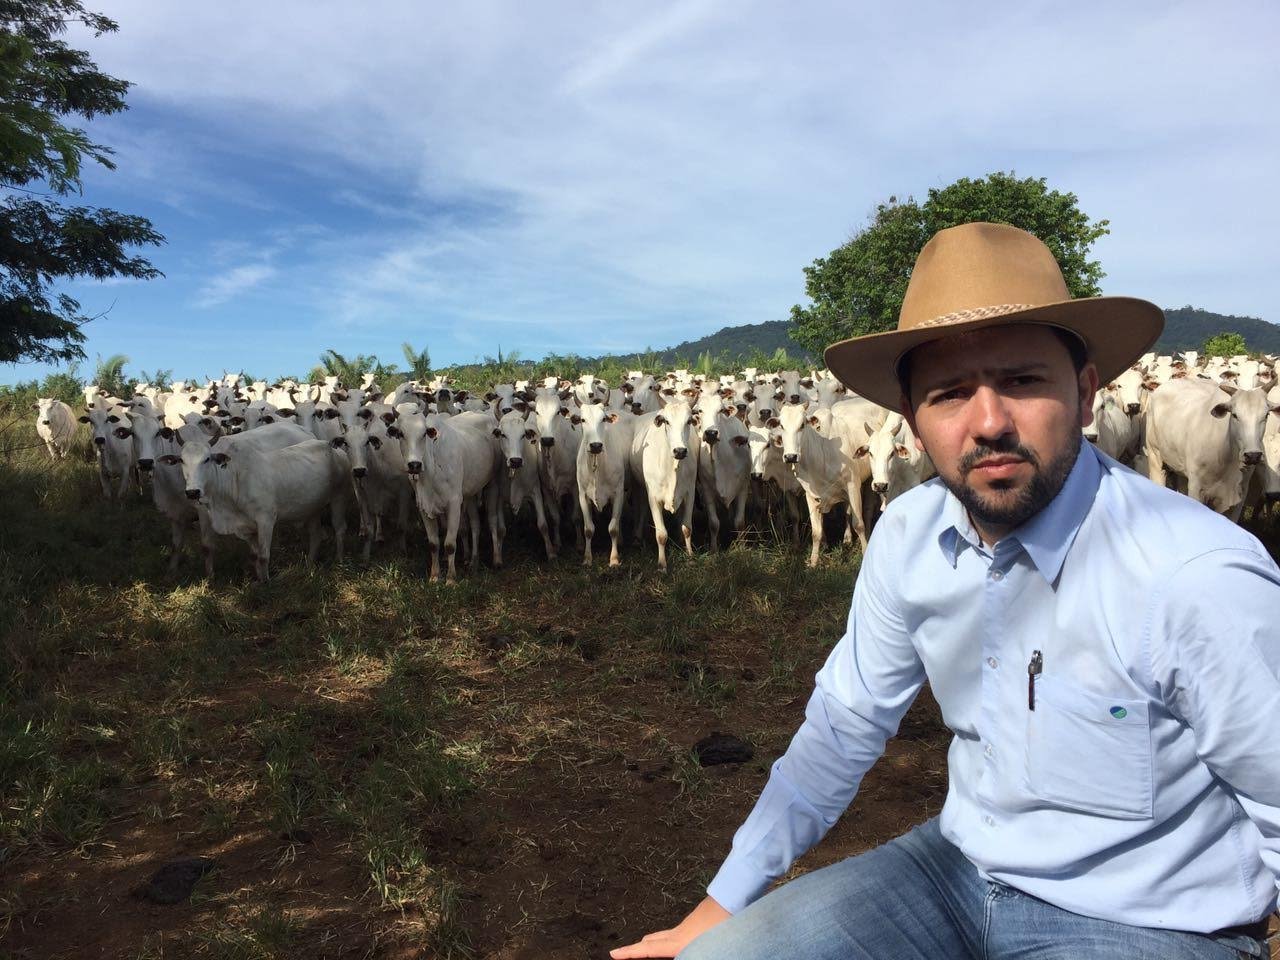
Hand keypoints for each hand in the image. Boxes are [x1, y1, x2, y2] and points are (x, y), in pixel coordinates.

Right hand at [609, 895, 731, 957]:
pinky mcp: (696, 922)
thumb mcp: (707, 949)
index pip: (648, 948)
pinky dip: (668, 939)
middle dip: (638, 947)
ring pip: (664, 935)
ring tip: (648, 949)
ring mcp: (687, 925)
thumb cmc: (723, 924)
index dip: (629, 952)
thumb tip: (671, 949)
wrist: (734, 899)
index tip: (614, 953)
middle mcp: (679, 932)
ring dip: (653, 943)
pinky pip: (675, 932)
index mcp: (679, 941)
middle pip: (652, 940)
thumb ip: (689, 953)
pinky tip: (679, 943)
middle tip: (626, 952)